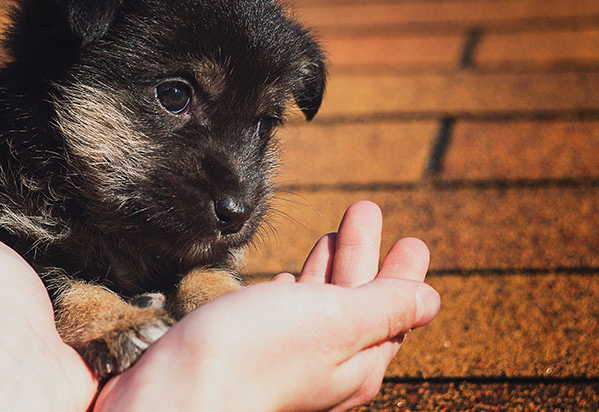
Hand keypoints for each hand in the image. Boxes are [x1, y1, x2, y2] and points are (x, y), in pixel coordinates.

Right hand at [95, 201, 438, 411]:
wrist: (176, 393)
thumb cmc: (254, 357)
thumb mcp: (334, 322)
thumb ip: (384, 308)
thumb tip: (430, 300)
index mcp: (356, 360)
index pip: (394, 310)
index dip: (403, 272)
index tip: (412, 241)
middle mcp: (326, 363)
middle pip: (357, 300)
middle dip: (363, 253)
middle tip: (367, 212)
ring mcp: (287, 357)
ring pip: (320, 302)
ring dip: (329, 264)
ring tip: (332, 231)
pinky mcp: (251, 350)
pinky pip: (285, 315)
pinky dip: (294, 291)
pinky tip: (288, 281)